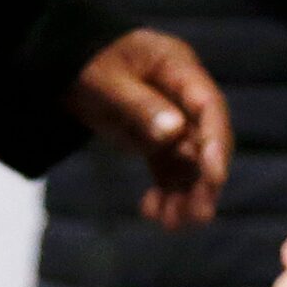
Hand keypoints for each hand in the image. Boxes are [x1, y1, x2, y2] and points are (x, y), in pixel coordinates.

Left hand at [69, 29, 231, 230]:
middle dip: (205, 180)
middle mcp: (184, 95)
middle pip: (207, 140)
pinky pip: (170, 171)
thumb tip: (175, 131)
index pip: (208, 105)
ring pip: (192, 162)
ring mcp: (175, 119)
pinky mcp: (160, 141)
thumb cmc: (91, 63)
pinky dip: (166, 193)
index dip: (216, 140)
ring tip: (170, 223)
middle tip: (197, 215)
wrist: (70, 69)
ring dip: (187, 194)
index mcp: (177, 67)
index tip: (215, 176)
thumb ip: (139, 104)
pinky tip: (151, 210)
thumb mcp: (106, 80)